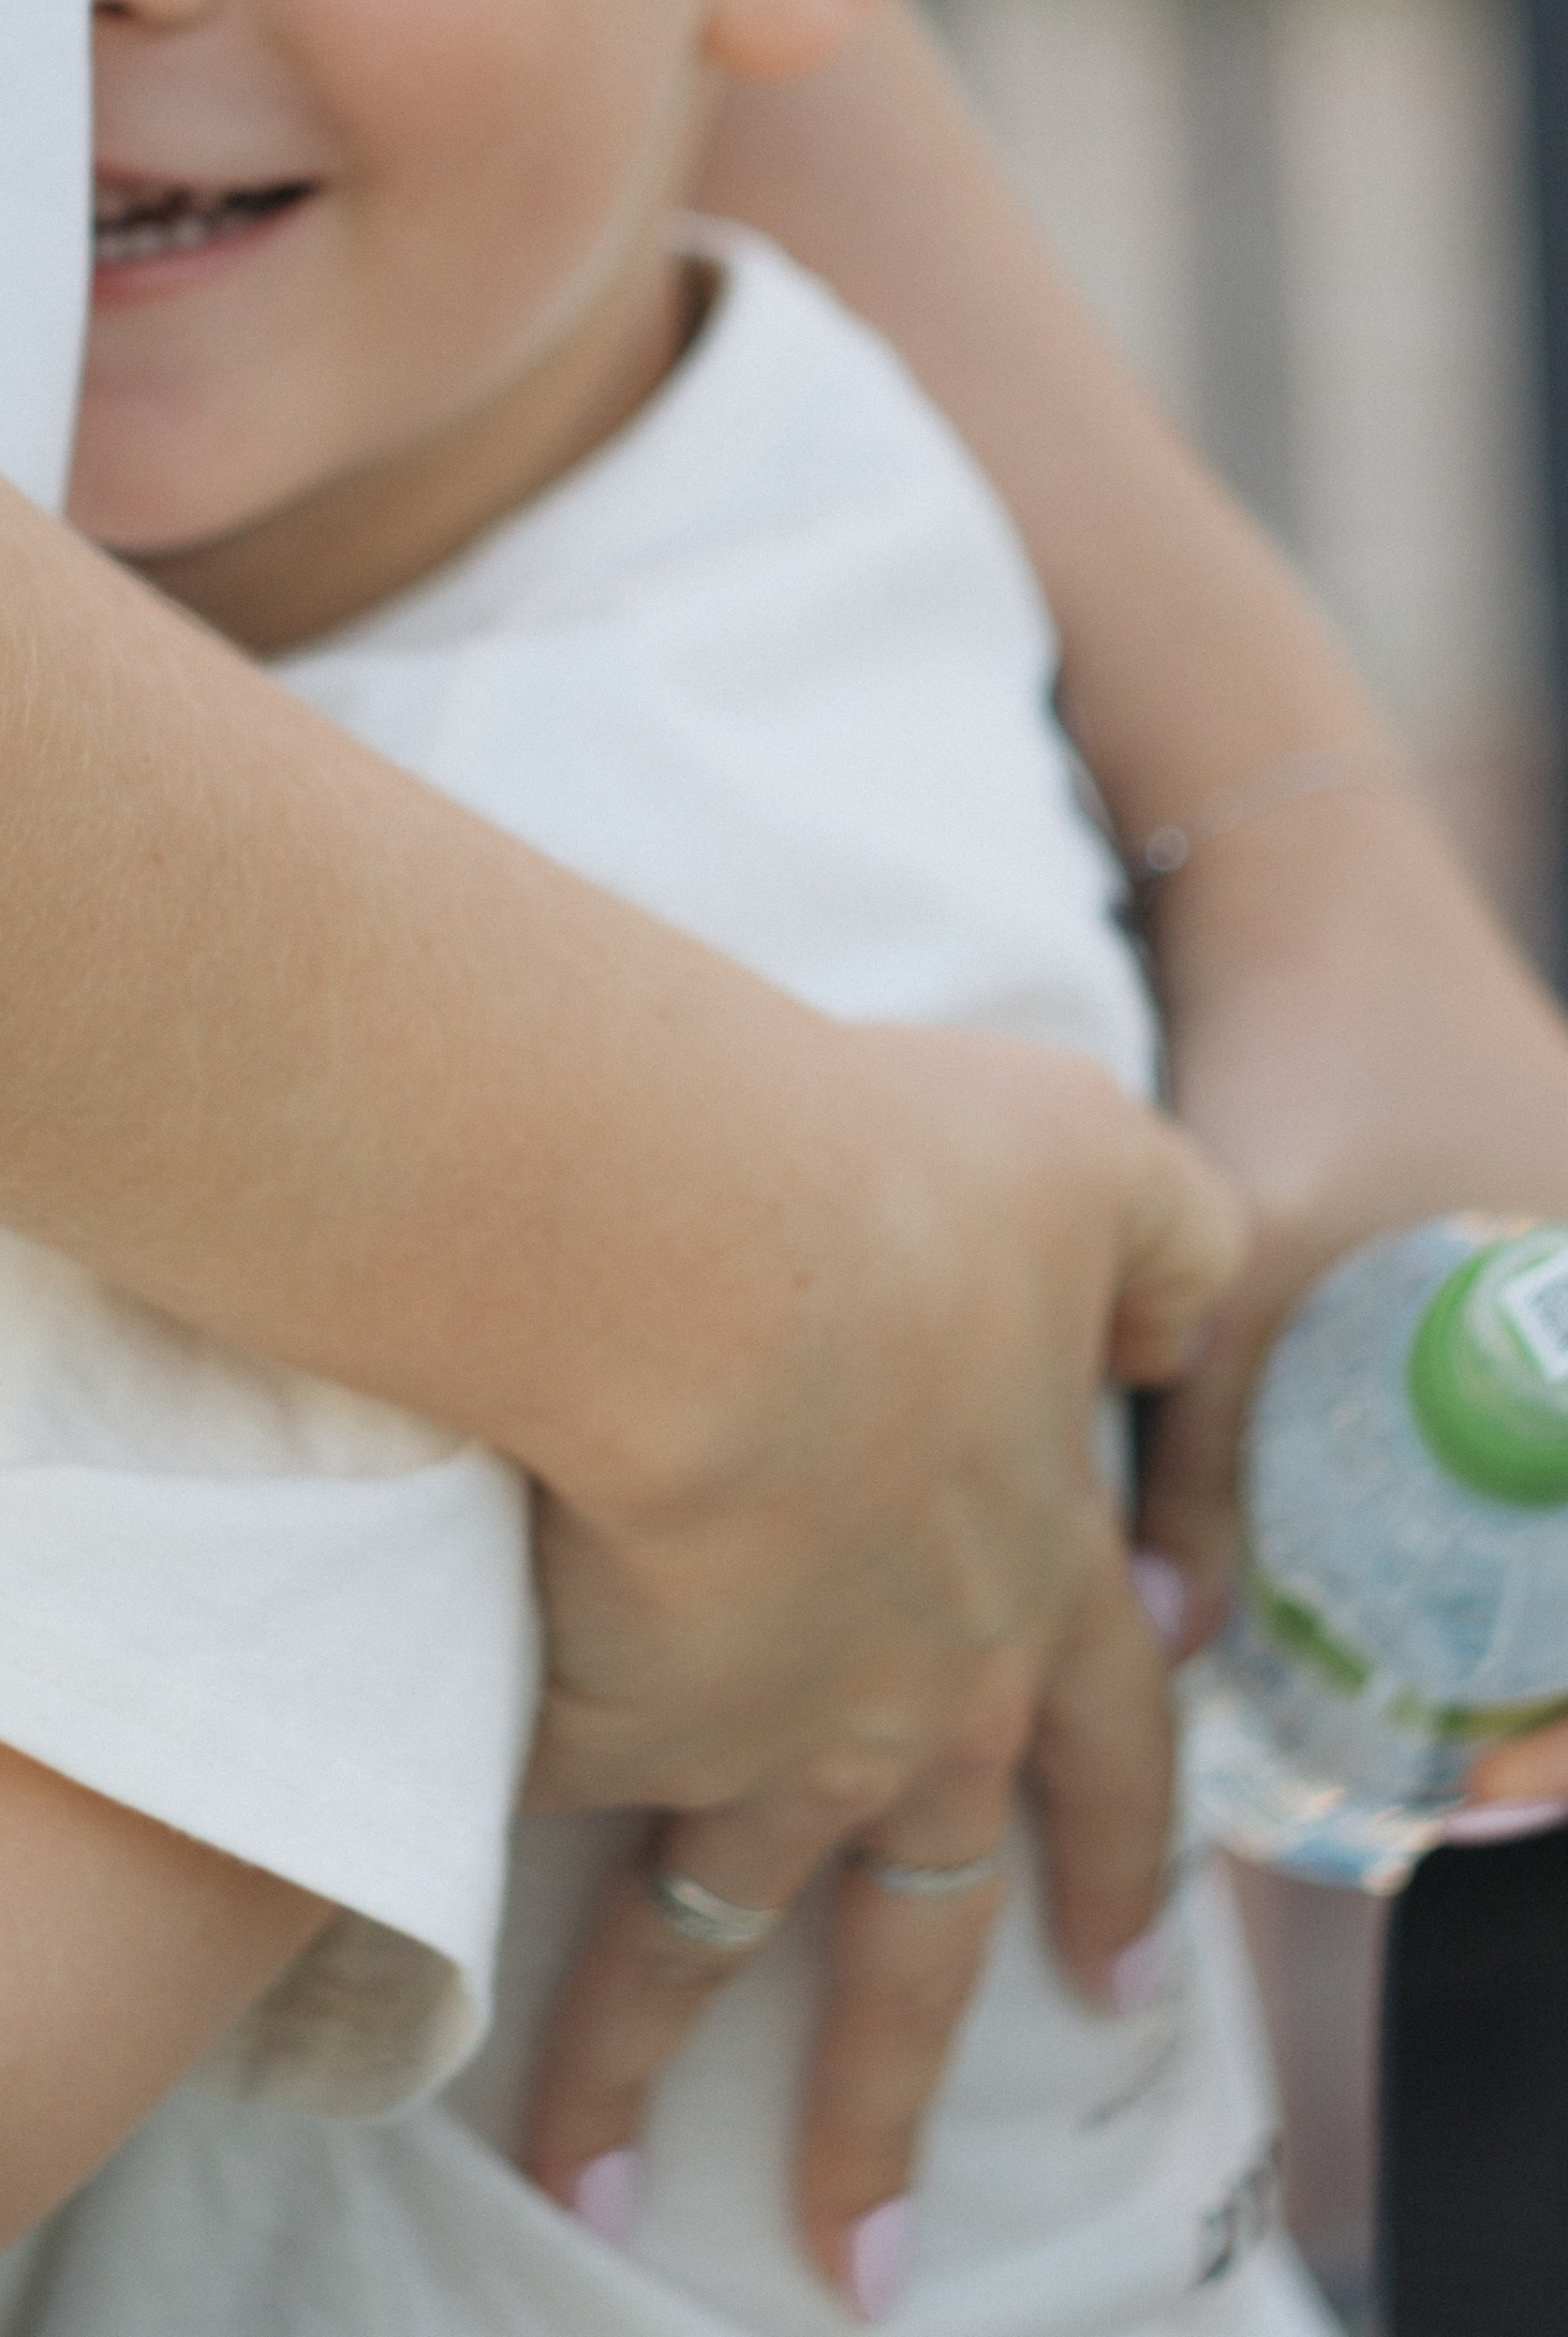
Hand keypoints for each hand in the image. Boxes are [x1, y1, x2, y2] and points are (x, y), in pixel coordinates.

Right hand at [519, 1021, 1240, 2303]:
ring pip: (696, 1938)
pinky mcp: (582, 1731)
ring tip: (593, 2186)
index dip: (1109, 1844)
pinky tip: (400, 1935)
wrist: (710, 1263)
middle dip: (888, 2083)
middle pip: (911, 1929)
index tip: (1111, 1965)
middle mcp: (897, 1700)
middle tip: (869, 2230)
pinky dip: (455, 1886)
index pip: (1097, 1746)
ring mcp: (740, 1739)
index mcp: (1024, 1576)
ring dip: (634, 2070)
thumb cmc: (900, 1184)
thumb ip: (1160, 1236)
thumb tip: (1164, 1305)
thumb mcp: (1090, 1160)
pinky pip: (509, 1821)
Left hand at [1134, 781, 1567, 1816]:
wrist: (1323, 906)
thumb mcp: (1256, 1271)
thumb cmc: (1308, 1071)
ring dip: (1528, 1634)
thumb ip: (1199, 1457)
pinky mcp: (1563, 1287)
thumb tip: (1163, 1642)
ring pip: (1565, 1524)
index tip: (1476, 1777)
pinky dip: (1511, 1540)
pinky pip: (1554, 1459)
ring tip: (1434, 1733)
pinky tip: (1426, 1603)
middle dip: (1552, 1701)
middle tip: (1452, 1783)